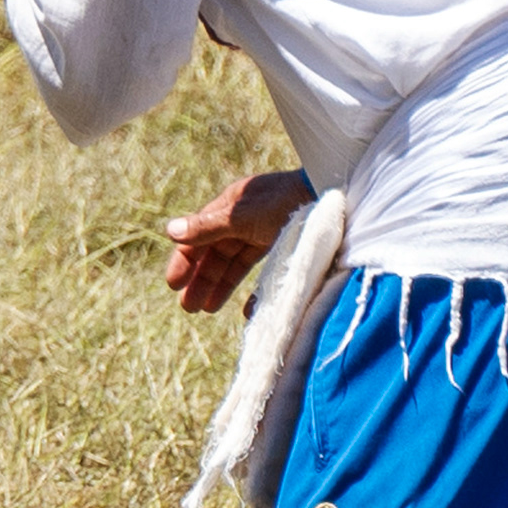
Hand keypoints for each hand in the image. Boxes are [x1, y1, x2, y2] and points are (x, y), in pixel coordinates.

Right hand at [161, 169, 318, 314]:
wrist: (338, 197)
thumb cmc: (288, 201)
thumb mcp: (242, 216)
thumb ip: (207, 228)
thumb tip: (169, 231)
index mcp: (230, 206)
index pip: (198, 236)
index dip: (184, 261)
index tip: (174, 286)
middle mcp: (245, 219)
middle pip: (215, 253)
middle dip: (200, 280)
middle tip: (188, 307)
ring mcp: (266, 232)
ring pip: (236, 263)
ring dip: (220, 286)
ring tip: (207, 309)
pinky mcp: (288, 245)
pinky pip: (263, 271)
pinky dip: (253, 291)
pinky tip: (247, 310)